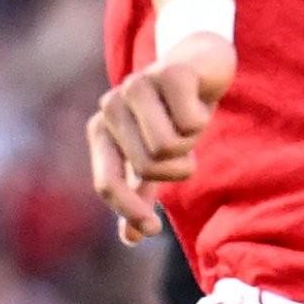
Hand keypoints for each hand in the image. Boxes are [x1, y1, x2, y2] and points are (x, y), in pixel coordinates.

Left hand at [86, 34, 234, 243]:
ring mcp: (136, 85)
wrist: (200, 65)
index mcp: (101, 131)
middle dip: (177, 167)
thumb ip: (140, 193)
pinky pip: (192, 122)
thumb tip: (130, 238)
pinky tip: (199, 100)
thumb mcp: (154, 157)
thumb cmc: (172, 115)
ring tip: (188, 122)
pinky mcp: (169, 72)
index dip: (130, 210)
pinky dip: (202, 118)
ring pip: (168, 146)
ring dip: (190, 144)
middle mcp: (110, 106)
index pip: (106, 183)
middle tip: (185, 148)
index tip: (154, 229)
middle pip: (148, 167)